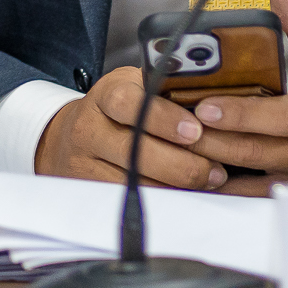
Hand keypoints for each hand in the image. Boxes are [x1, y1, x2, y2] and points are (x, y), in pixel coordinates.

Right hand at [35, 67, 227, 190]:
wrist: (71, 136)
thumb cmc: (119, 109)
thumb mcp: (137, 87)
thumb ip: (167, 92)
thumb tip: (215, 108)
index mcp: (106, 94)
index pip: (128, 103)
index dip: (163, 118)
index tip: (194, 130)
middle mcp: (90, 128)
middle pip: (133, 151)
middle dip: (181, 164)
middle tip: (215, 169)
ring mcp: (84, 161)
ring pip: (133, 181)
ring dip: (176, 186)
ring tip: (207, 183)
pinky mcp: (87, 189)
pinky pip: (128, 199)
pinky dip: (161, 200)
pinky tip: (183, 194)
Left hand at [186, 0, 287, 195]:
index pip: (283, 117)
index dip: (244, 115)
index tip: (207, 107)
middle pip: (256, 151)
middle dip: (212, 140)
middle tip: (174, 125)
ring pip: (249, 179)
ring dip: (211, 165)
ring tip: (176, 147)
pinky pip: (250, 198)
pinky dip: (221, 187)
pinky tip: (195, 172)